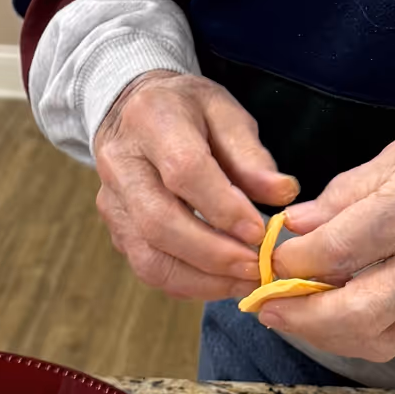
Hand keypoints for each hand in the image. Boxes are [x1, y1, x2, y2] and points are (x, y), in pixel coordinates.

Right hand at [91, 72, 298, 301]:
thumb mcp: (224, 113)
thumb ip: (250, 155)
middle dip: (214, 254)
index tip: (260, 231)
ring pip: (150, 257)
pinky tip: (221, 280)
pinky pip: (148, 268)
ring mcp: (112, 201)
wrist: (128, 110)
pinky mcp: (115, 229)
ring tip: (244, 281)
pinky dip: (188, 283)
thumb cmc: (185, 110)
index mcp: (152, 120)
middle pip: (160, 222)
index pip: (184, 171)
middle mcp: (121, 164)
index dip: (224, 208)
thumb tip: (283, 194)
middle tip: (256, 267)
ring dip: (202, 279)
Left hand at [261, 100, 394, 361]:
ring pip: (378, 339)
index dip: (289, 263)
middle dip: (298, 318)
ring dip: (328, 334)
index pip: (334, 254)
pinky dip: (365, 326)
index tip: (270, 258)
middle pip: (352, 317)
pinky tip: (344, 303)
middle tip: (267, 307)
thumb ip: (345, 195)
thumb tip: (296, 228)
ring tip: (298, 313)